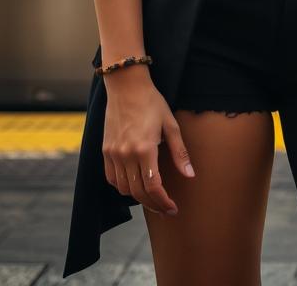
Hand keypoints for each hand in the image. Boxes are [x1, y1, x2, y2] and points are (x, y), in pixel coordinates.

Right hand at [102, 67, 194, 214]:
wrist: (126, 86)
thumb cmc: (152, 102)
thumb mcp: (171, 124)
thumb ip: (180, 152)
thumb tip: (190, 175)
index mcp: (145, 149)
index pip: (153, 187)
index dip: (163, 202)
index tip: (173, 208)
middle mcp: (126, 154)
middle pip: (138, 192)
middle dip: (154, 204)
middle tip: (166, 209)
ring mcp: (113, 154)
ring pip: (124, 189)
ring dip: (139, 197)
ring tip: (153, 198)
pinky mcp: (105, 151)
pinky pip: (112, 179)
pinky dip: (123, 187)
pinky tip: (134, 185)